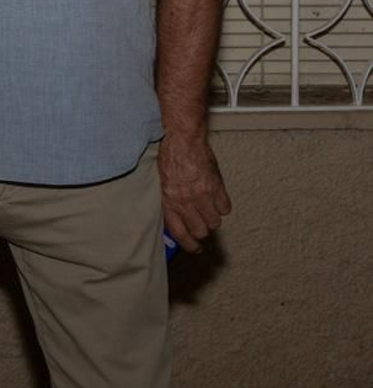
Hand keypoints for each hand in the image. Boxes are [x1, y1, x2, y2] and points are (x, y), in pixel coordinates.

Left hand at [157, 134, 231, 252]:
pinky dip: (222, 207)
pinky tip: (216, 200)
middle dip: (201, 231)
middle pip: (201, 231)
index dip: (189, 245)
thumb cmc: (169, 158)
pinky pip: (225, 208)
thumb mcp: (161, 183)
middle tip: (200, 225)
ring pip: (214, 222)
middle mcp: (186, 201)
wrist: (183, 139)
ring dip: (211, 219)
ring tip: (207, 210)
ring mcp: (203, 195)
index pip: (180, 233)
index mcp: (169, 201)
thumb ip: (168, 202)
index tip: (193, 248)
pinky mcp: (217, 187)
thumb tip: (174, 220)